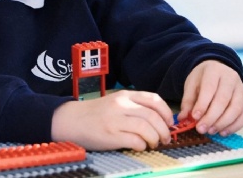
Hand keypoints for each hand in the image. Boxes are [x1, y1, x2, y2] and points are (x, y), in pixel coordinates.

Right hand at [51, 90, 173, 150]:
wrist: (73, 120)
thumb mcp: (116, 102)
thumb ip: (135, 106)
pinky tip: (140, 146)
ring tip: (153, 143)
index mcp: (125, 95)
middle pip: (153, 116)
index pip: (154, 99)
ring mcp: (115, 119)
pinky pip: (135, 141)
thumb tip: (160, 118)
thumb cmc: (97, 113)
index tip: (169, 123)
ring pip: (147, 128)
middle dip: (164, 130)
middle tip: (164, 138)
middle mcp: (121, 105)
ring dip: (155, 139)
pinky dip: (142, 145)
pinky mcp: (110, 135)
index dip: (166, 112)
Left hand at [178, 60, 242, 135]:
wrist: (217, 70)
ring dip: (223, 123)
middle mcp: (230, 78)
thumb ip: (187, 100)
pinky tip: (222, 132)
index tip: (195, 118)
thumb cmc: (202, 78)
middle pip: (223, 100)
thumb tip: (183, 118)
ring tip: (210, 131)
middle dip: (211, 117)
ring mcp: (241, 89)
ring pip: (235, 109)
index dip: (202, 104)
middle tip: (201, 129)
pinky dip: (234, 126)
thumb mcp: (191, 84)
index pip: (209, 88)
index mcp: (213, 71)